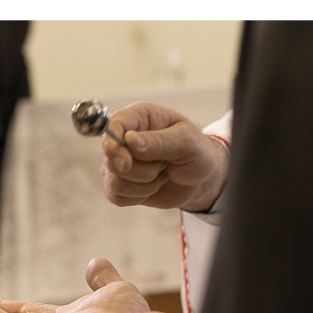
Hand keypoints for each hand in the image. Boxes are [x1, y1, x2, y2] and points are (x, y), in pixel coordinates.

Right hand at [101, 101, 228, 212]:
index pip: (111, 126)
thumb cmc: (196, 153)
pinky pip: (117, 195)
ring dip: (145, 184)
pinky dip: (139, 195)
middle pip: (113, 160)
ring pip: (115, 181)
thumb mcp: (187, 142)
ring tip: (162, 173)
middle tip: (164, 164)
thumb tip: (130, 141)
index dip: (113, 145)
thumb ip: (159, 141)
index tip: (127, 162)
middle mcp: (124, 137)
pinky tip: (153, 186)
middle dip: (143, 169)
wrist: (201, 179)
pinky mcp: (119, 184)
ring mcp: (119, 162)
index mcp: (139, 117)